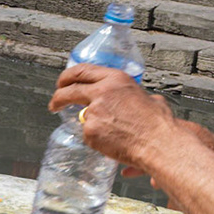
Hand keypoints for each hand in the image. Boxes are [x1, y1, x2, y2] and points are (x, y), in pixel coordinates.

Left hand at [47, 63, 181, 169]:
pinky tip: (112, 143)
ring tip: (103, 133)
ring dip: (88, 125)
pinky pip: (89, 135)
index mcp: (116, 79)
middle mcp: (102, 92)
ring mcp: (94, 112)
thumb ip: (134, 97)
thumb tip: (134, 101)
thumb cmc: (159, 124)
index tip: (62, 83)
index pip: (83, 70)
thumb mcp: (149, 99)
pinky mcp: (90, 131)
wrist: (159, 144)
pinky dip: (97, 140)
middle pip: (70, 90)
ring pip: (82, 117)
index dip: (68, 76)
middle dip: (58, 97)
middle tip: (55, 103)